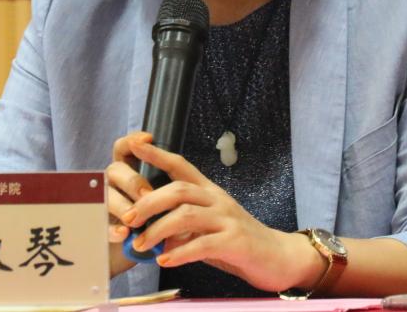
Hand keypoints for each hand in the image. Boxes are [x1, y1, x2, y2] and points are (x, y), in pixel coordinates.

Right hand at [105, 131, 155, 276]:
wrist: (143, 250)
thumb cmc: (156, 219)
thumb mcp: (165, 201)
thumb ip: (167, 188)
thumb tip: (180, 184)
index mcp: (129, 171)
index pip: (124, 148)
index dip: (133, 140)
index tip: (148, 138)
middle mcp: (114, 183)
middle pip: (116, 169)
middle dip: (132, 181)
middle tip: (147, 194)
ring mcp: (106, 203)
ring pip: (106, 195)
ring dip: (121, 205)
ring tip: (134, 219)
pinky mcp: (101, 225)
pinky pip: (102, 223)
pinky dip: (113, 229)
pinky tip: (124, 234)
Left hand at [113, 134, 323, 291]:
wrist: (278, 257)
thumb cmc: (238, 242)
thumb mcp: (208, 228)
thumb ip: (183, 227)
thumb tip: (151, 234)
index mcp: (210, 192)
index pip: (181, 165)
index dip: (157, 154)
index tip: (134, 146)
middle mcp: (218, 200)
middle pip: (178, 190)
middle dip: (148, 203)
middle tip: (128, 219)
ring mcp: (228, 219)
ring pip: (186, 215)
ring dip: (158, 230)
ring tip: (140, 246)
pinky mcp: (235, 241)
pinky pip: (201, 244)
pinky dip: (178, 253)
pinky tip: (164, 260)